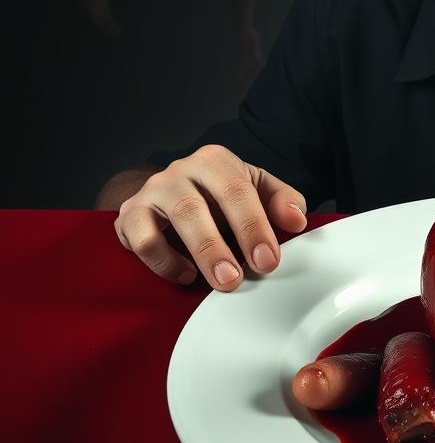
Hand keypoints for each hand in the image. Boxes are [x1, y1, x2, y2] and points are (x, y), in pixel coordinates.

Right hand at [114, 145, 306, 289]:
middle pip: (196, 207)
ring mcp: (152, 191)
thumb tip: (296, 220)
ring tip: (218, 282)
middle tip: (238, 279)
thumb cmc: (223, 193)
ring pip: (168, 223)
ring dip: (195, 255)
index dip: (253, 227)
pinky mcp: (130, 215)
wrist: (175, 192)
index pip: (236, 191)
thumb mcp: (258, 190)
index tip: (267, 260)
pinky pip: (141, 241)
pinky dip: (164, 263)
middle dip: (219, 248)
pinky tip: (187, 274)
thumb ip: (283, 201)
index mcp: (215, 161)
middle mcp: (180, 170)